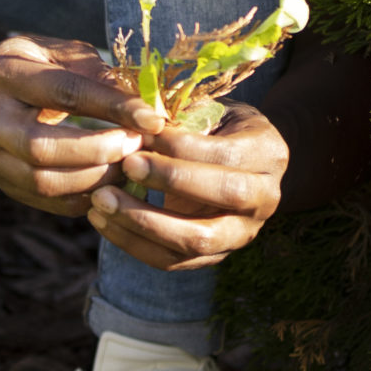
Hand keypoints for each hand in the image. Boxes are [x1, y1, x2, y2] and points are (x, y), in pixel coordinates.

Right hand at [0, 34, 165, 216]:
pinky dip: (87, 197)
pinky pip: (49, 202)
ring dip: (96, 178)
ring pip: (44, 181)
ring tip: (129, 165)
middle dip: (99, 150)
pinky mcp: (4, 184)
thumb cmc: (28, 68)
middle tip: (137, 144)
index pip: (62, 92)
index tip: (152, 118)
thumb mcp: (53, 52)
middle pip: (42, 147)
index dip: (111, 107)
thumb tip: (137, 98)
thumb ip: (91, 70)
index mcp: (3, 73)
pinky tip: (112, 183)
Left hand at [86, 102, 286, 269]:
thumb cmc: (214, 126)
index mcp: (268, 153)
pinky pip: (172, 260)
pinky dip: (133, 243)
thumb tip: (138, 122)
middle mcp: (265, 198)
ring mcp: (242, 234)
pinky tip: (102, 220)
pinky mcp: (214, 256)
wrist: (237, 164)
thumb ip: (180, 115)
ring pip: (196, 240)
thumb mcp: (208, 110)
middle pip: (223, 196)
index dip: (180, 147)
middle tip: (125, 165)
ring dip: (144, 222)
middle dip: (170, 181)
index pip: (224, 155)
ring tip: (101, 200)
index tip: (139, 135)